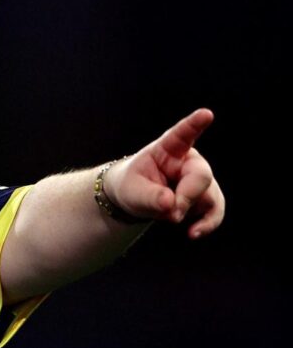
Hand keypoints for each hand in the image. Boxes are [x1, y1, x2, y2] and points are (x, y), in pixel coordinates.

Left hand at [104, 108, 224, 237]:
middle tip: (169, 213)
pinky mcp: (206, 197)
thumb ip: (150, 197)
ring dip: (190, 210)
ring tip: (170, 218)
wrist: (137, 198)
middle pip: (200, 176)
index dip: (194, 125)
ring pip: (210, 196)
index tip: (206, 114)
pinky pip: (215, 211)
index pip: (182, 134)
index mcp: (167, 149)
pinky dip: (207, 224)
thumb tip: (172, 206)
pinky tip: (193, 233)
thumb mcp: (133, 191)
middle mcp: (189, 160)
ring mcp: (200, 179)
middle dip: (186, 197)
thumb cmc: (132, 186)